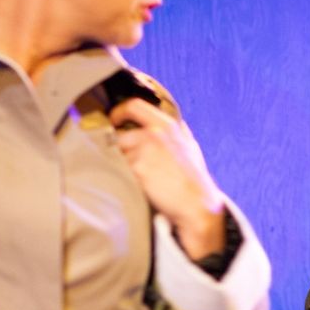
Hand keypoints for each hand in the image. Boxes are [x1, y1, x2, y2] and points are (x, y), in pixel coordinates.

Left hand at [108, 98, 225, 259]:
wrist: (196, 204)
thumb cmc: (193, 178)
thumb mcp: (189, 146)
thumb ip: (176, 131)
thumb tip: (168, 121)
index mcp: (167, 125)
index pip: (134, 106)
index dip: (118, 112)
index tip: (113, 121)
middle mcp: (154, 133)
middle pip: (120, 135)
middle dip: (119, 149)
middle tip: (125, 161)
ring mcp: (144, 150)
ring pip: (118, 154)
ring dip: (122, 165)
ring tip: (139, 178)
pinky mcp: (137, 168)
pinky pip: (120, 169)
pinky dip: (124, 177)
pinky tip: (138, 185)